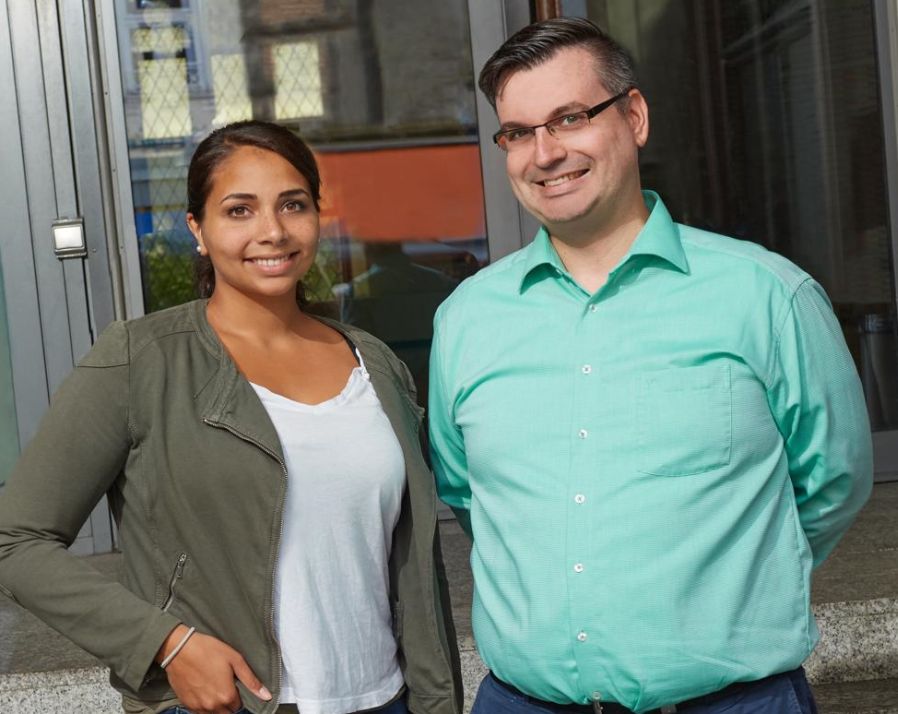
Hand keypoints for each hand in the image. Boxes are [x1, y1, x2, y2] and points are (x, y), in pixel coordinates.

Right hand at [157, 625, 271, 713]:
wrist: (180, 649)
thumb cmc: (208, 650)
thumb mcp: (235, 660)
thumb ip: (251, 681)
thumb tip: (267, 696)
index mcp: (227, 696)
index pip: (238, 706)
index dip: (238, 695)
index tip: (233, 684)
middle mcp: (212, 706)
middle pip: (226, 713)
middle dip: (228, 703)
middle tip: (224, 686)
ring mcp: (198, 707)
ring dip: (216, 706)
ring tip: (213, 687)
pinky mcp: (186, 704)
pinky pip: (200, 712)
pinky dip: (204, 706)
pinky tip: (203, 690)